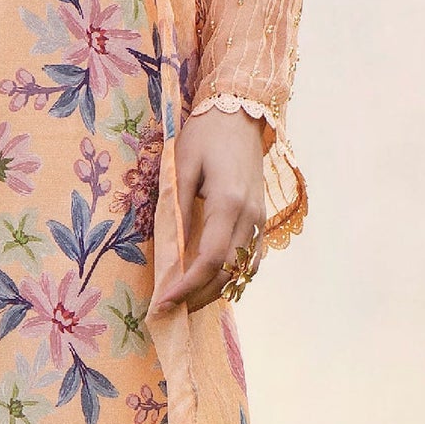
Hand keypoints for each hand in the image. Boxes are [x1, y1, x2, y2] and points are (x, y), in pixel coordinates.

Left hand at [150, 106, 267, 312]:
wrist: (240, 113)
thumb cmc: (205, 135)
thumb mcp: (181, 165)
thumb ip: (176, 207)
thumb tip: (168, 250)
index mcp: (228, 202)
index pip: (209, 259)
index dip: (186, 286)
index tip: (163, 303)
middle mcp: (251, 216)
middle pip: (229, 273)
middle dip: (198, 296)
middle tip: (169, 309)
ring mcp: (261, 219)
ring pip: (244, 271)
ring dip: (216, 290)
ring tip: (186, 299)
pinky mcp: (262, 218)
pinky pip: (251, 259)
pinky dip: (231, 275)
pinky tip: (209, 279)